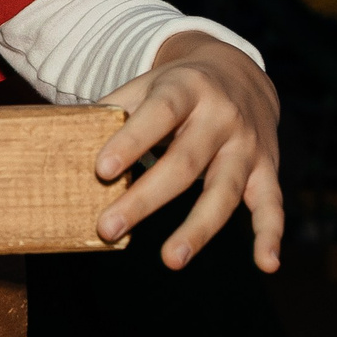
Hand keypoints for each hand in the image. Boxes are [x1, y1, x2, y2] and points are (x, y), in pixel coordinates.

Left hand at [92, 33, 283, 271]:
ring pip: (225, 190)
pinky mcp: (267, 169)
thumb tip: (63, 135)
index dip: (131, 141)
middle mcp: (221, 117)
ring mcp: (247, 146)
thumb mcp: (148, 84)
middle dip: (145, 198)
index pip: (158, 114)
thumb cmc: (178, 88)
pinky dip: (271, 235)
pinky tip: (266, 263)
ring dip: (198, 228)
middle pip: (184, 162)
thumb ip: (114, 108)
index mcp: (187, 89)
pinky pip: (272, 205)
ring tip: (170, 259)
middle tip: (108, 230)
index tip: (101, 170)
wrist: (240, 73)